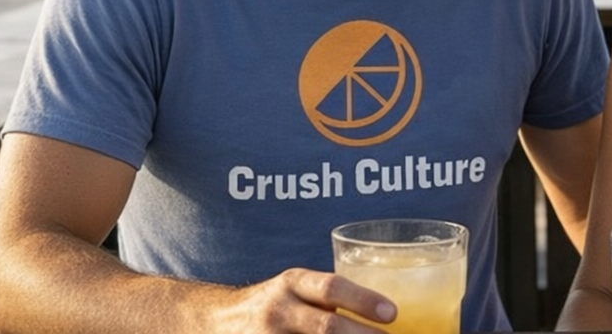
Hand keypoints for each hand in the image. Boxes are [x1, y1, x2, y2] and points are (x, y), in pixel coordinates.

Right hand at [208, 267, 396, 332]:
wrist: (218, 321)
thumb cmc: (277, 305)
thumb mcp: (298, 289)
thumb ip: (331, 299)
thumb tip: (388, 317)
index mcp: (293, 283)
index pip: (331, 288)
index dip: (363, 301)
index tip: (392, 313)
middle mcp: (278, 311)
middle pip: (325, 328)